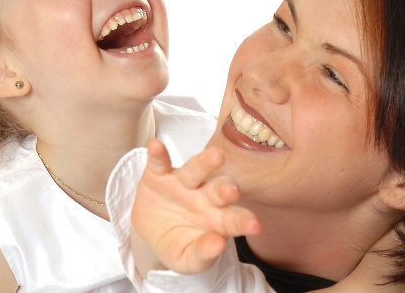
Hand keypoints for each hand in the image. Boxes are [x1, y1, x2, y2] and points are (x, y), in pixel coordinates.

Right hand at [131, 138, 260, 274]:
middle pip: (218, 189)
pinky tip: (156, 145)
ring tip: (216, 155)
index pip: (233, 219)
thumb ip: (203, 254)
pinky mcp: (158, 175)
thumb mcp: (187, 259)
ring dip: (204, 162)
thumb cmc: (178, 244)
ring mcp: (182, 183)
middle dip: (226, 188)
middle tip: (232, 190)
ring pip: (195, 170)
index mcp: (217, 218)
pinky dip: (158, 154)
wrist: (150, 233)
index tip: (254, 225)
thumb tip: (218, 245)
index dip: (243, 221)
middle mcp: (204, 195)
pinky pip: (159, 163)